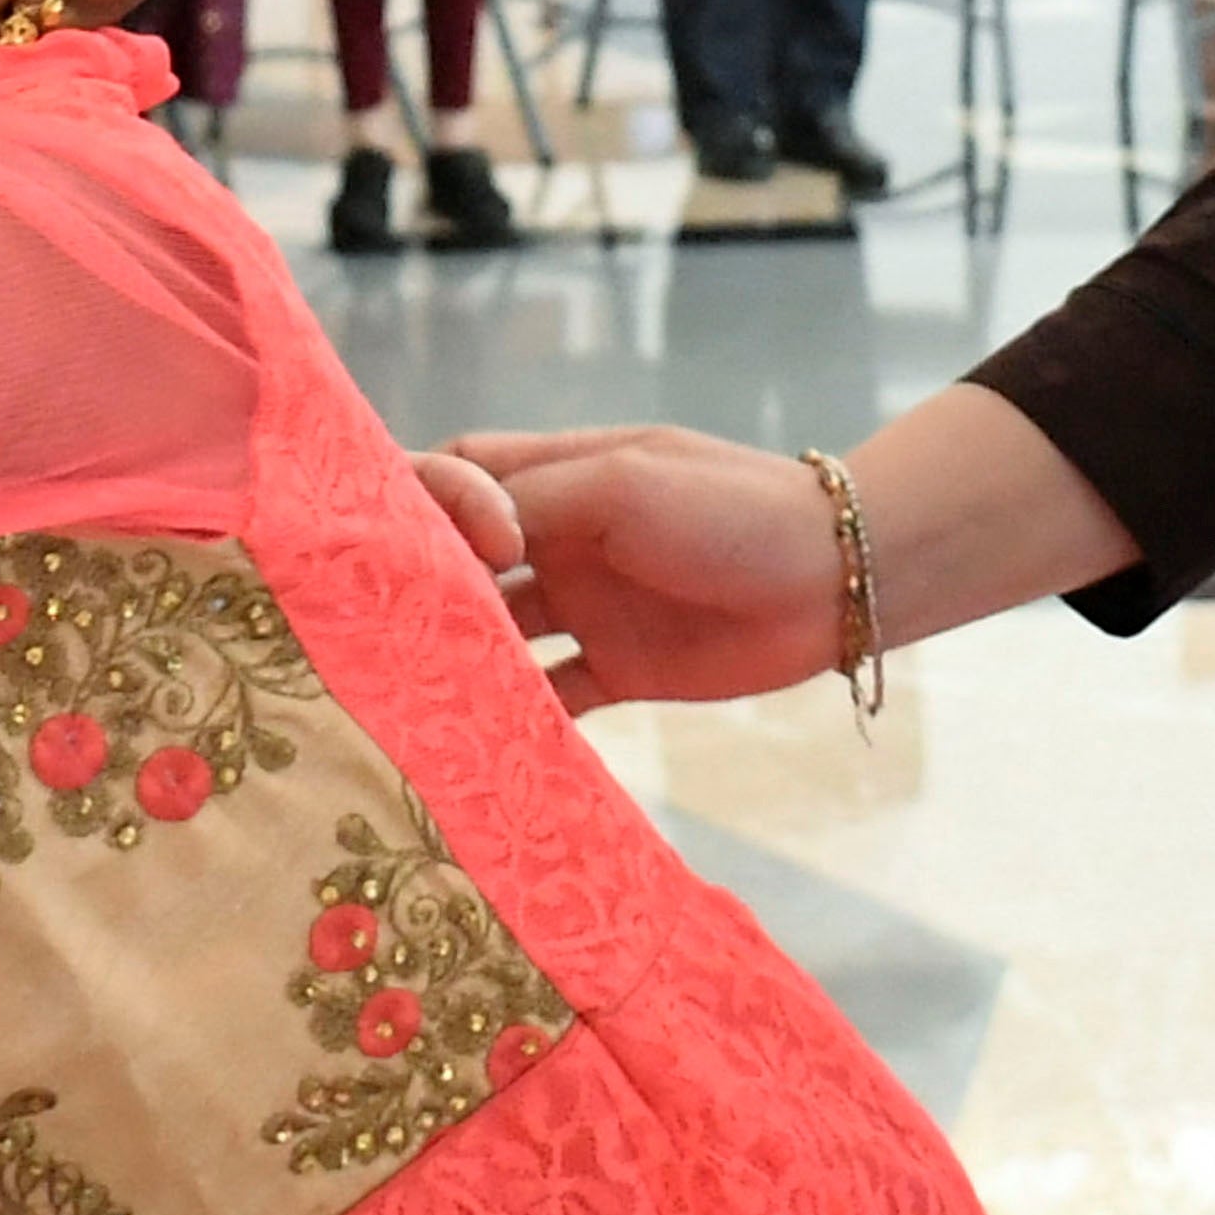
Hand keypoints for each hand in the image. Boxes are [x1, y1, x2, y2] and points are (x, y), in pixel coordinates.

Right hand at [433, 428, 848, 714]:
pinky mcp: (620, 669)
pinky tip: (482, 740)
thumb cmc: (728, 508)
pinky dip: (518, 714)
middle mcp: (557, 539)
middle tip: (378, 632)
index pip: (452, 474)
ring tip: (412, 692)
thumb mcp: (622, 485)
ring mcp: (587, 606)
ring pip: (498, 633)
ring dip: (460, 655)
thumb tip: (449, 539)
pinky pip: (552, 696)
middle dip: (420, 588)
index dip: (420, 500)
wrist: (836, 576)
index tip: (433, 543)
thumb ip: (530, 502)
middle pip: (461, 559)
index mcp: (554, 476)